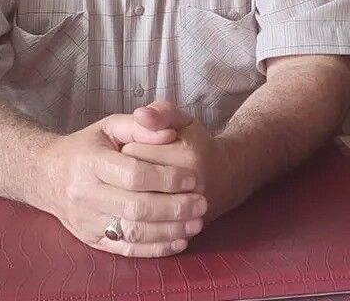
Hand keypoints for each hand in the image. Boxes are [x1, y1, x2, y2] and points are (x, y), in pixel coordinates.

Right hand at [39, 112, 206, 256]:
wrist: (47, 175)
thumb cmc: (86, 147)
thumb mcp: (109, 126)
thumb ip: (141, 126)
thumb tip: (169, 133)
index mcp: (89, 162)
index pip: (134, 174)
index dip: (166, 178)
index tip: (192, 179)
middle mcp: (84, 194)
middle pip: (136, 207)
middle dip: (174, 207)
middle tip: (202, 203)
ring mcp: (86, 220)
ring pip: (133, 232)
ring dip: (169, 231)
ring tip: (196, 223)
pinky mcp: (91, 240)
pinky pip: (126, 249)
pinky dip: (155, 249)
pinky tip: (178, 241)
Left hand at [121, 102, 248, 222]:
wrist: (227, 178)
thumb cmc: (197, 145)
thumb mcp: (183, 121)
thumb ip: (160, 113)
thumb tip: (141, 115)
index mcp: (186, 157)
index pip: (133, 154)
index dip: (125, 149)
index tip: (132, 147)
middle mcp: (189, 188)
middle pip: (132, 185)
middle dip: (122, 176)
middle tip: (131, 169)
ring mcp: (187, 215)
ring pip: (135, 214)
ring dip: (126, 201)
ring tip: (134, 188)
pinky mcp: (183, 233)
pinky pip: (146, 236)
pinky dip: (133, 225)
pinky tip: (134, 211)